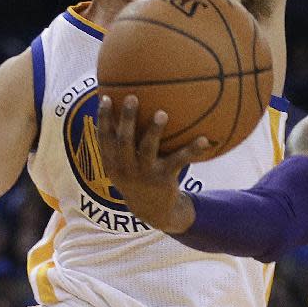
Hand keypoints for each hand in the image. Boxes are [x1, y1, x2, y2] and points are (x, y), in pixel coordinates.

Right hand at [96, 95, 209, 233]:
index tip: (105, 96)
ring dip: (154, 130)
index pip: (103, 138)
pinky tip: (204, 139)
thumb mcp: (124, 165)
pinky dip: (192, 149)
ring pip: (148, 149)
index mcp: (113, 163)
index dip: (103, 118)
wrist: (152, 210)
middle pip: (123, 140)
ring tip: (162, 113)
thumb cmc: (138, 177)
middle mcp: (126, 168)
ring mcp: (144, 174)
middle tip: (132, 97)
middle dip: (126, 118)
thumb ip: (122, 143)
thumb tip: (125, 108)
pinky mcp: (164, 178)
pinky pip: (179, 160)